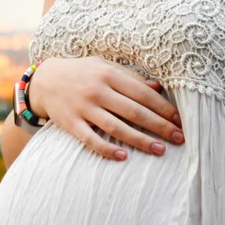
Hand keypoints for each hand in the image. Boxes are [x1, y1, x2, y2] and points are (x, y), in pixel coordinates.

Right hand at [28, 56, 183, 160]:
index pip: (143, 93)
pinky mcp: (71, 123)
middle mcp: (97, 91)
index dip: (163, 107)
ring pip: (116, 128)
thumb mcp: (105, 66)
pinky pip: (91, 140)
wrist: (45, 79)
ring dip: (140, 140)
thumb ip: (130, 77)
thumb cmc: (82, 72)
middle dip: (159, 126)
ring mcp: (83, 108)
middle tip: (179, 138)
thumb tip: (158, 86)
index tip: (179, 119)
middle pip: (134, 111)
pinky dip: (107, 150)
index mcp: (109, 74)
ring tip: (160, 150)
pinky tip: (124, 157)